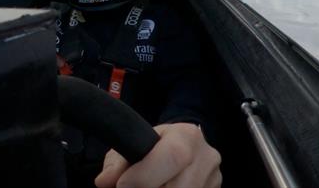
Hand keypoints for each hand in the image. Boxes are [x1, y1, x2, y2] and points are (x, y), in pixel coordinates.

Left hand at [95, 123, 221, 187]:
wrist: (183, 146)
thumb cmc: (154, 145)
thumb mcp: (134, 144)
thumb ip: (117, 163)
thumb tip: (104, 182)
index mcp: (187, 135)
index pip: (171, 156)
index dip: (145, 176)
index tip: (122, 185)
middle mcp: (206, 157)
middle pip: (178, 187)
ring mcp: (214, 179)